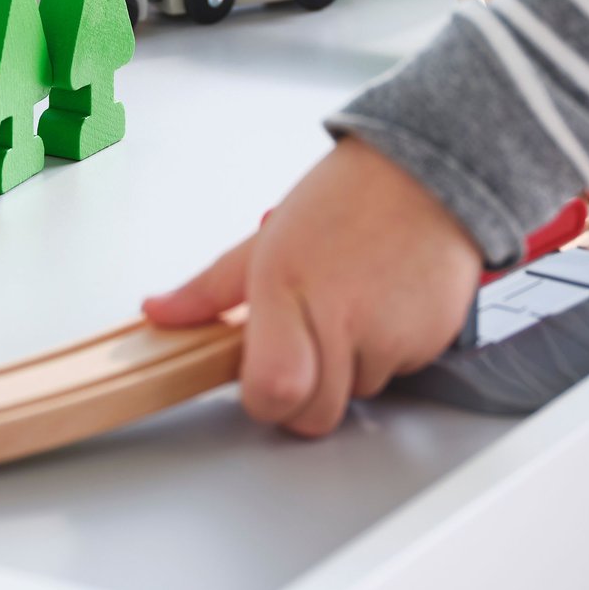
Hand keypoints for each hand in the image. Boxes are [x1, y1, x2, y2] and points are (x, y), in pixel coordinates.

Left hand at [142, 136, 481, 437]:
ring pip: (358, 394)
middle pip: (316, 416)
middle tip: (309, 350)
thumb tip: (159, 311)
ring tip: (354, 308)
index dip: (266, 400)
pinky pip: (398, 373)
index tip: (265, 378)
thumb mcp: (267, 240)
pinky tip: (387, 305)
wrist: (427, 173)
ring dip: (350, 368)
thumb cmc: (345, 199)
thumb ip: (211, 288)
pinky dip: (388, 352)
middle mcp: (338, 315)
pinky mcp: (429, 340)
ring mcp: (388, 333)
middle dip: (307, 398)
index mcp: (285, 288)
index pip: (271, 391)